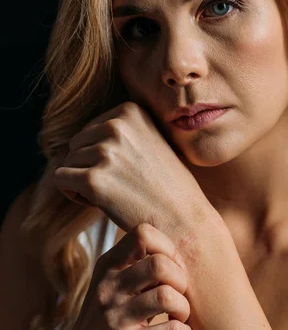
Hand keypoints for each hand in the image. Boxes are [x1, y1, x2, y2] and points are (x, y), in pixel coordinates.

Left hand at [53, 101, 218, 242]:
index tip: (125, 169)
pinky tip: (98, 202)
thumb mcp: (151, 141)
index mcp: (130, 111)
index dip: (102, 152)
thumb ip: (122, 131)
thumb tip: (83, 134)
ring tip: (112, 194)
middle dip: (89, 165)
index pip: (91, 128)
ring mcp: (105, 152)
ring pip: (68, 162)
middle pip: (76, 143)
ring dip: (83, 181)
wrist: (184, 219)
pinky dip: (73, 193)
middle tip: (118, 184)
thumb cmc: (169, 185)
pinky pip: (61, 179)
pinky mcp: (93, 180)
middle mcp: (116, 126)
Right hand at [54, 223, 193, 329]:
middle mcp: (108, 288)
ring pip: (167, 296)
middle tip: (179, 295)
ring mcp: (115, 318)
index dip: (167, 247)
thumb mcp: (114, 286)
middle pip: (159, 264)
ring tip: (179, 317)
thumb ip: (140, 266)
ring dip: (184, 308)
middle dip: (181, 279)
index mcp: (108, 266)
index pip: (142, 233)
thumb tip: (181, 251)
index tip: (172, 268)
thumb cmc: (110, 319)